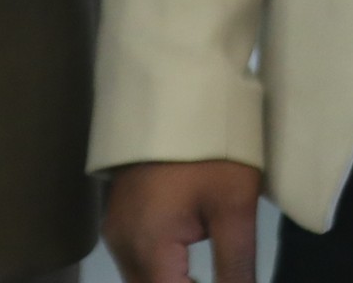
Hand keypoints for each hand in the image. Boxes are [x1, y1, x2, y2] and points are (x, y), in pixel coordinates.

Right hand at [105, 160, 262, 282]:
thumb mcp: (235, 207)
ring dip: (172, 282)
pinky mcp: (120, 218)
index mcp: (148, 248)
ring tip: (208, 274)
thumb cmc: (211, 148)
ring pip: (142, 280)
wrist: (178, 88)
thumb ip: (235, 266)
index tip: (229, 282)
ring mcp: (117, 231)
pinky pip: (138, 261)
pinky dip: (162, 271)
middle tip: (224, 277)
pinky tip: (188, 267)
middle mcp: (123, 247)